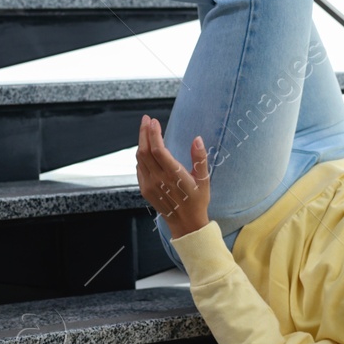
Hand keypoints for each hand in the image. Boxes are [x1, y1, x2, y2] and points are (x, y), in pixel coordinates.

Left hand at [135, 114, 211, 238]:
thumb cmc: (197, 201)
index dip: (154, 133)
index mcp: (173, 175)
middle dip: (144, 133)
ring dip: (141, 143)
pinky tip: (146, 150)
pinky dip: (141, 156)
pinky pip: (139, 168)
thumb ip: (200, 159)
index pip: (158, 149)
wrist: (186, 224)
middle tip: (146, 120)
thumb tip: (197, 139)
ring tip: (146, 130)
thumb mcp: (204, 180)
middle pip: (145, 151)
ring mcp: (149, 185)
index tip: (154, 121)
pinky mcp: (145, 189)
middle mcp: (158, 179)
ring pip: (140, 159)